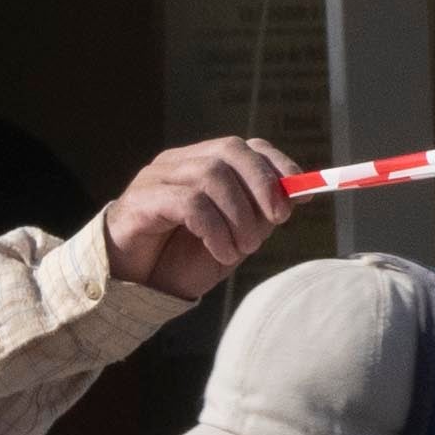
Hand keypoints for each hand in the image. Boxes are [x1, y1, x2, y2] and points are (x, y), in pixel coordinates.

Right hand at [91, 138, 305, 308]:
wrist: (133, 287)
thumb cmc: (180, 261)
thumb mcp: (231, 240)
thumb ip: (258, 217)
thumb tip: (295, 197)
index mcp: (201, 165)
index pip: (245, 147)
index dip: (276, 164)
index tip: (301, 193)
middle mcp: (179, 163)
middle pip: (230, 150)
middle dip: (262, 183)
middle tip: (278, 219)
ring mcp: (157, 178)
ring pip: (211, 176)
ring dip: (239, 216)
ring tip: (244, 249)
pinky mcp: (141, 201)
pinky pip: (190, 204)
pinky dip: (216, 230)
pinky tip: (221, 252)